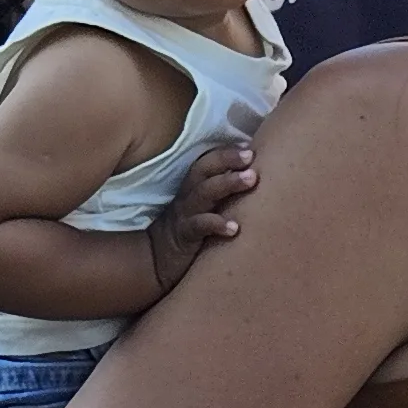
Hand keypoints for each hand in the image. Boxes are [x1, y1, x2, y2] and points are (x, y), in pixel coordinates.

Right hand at [146, 140, 256, 291]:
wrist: (156, 260)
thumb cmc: (188, 232)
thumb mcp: (202, 210)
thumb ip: (220, 195)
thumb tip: (251, 181)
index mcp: (193, 187)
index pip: (207, 162)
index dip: (226, 152)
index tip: (249, 147)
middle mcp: (188, 196)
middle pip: (205, 170)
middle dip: (227, 159)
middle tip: (250, 156)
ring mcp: (185, 214)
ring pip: (205, 193)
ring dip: (228, 183)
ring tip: (251, 179)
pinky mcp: (184, 236)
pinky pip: (200, 226)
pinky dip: (217, 224)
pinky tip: (235, 227)